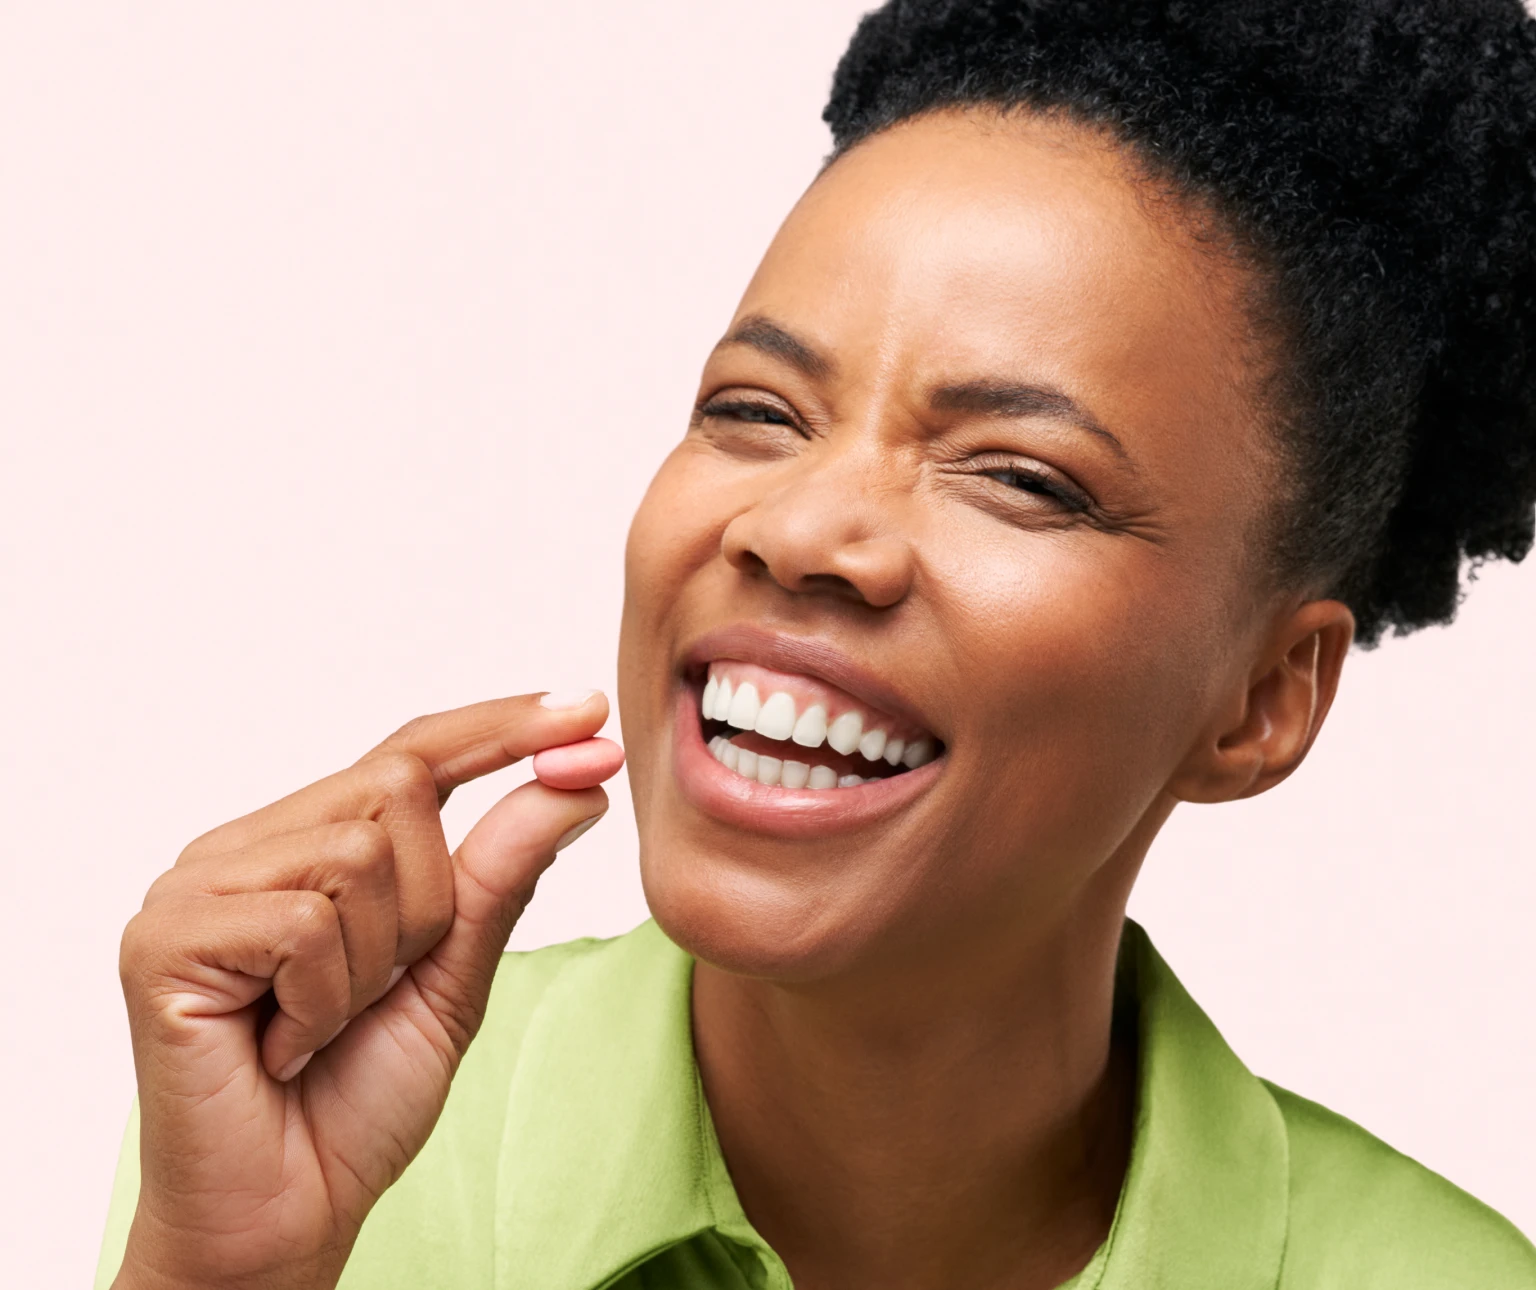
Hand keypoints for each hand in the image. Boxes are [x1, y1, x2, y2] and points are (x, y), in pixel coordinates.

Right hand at [113, 693, 622, 1289]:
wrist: (284, 1216)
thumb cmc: (356, 1099)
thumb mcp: (452, 975)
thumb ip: (499, 874)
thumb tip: (577, 781)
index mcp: (304, 843)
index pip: (412, 752)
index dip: (501, 727)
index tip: (587, 707)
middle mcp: (242, 847)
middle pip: (397, 787)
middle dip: (429, 901)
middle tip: (380, 990)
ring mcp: (194, 887)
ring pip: (359, 852)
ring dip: (377, 960)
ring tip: (321, 1026)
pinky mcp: (163, 940)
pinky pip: (305, 924)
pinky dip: (326, 1001)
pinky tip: (284, 1048)